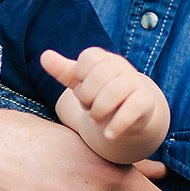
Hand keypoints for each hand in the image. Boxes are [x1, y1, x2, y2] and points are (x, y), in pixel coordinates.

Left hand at [41, 47, 165, 143]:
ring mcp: (135, 83)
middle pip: (99, 75)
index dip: (80, 78)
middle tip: (89, 108)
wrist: (131, 112)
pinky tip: (108, 134)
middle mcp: (121, 66)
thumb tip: (44, 56)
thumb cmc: (99, 93)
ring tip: (97, 119)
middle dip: (87, 96)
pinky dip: (116, 124)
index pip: (87, 59)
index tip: (82, 90)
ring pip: (114, 91)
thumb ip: (62, 71)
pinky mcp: (145, 102)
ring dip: (99, 110)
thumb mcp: (80, 83)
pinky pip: (132, 109)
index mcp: (103, 58)